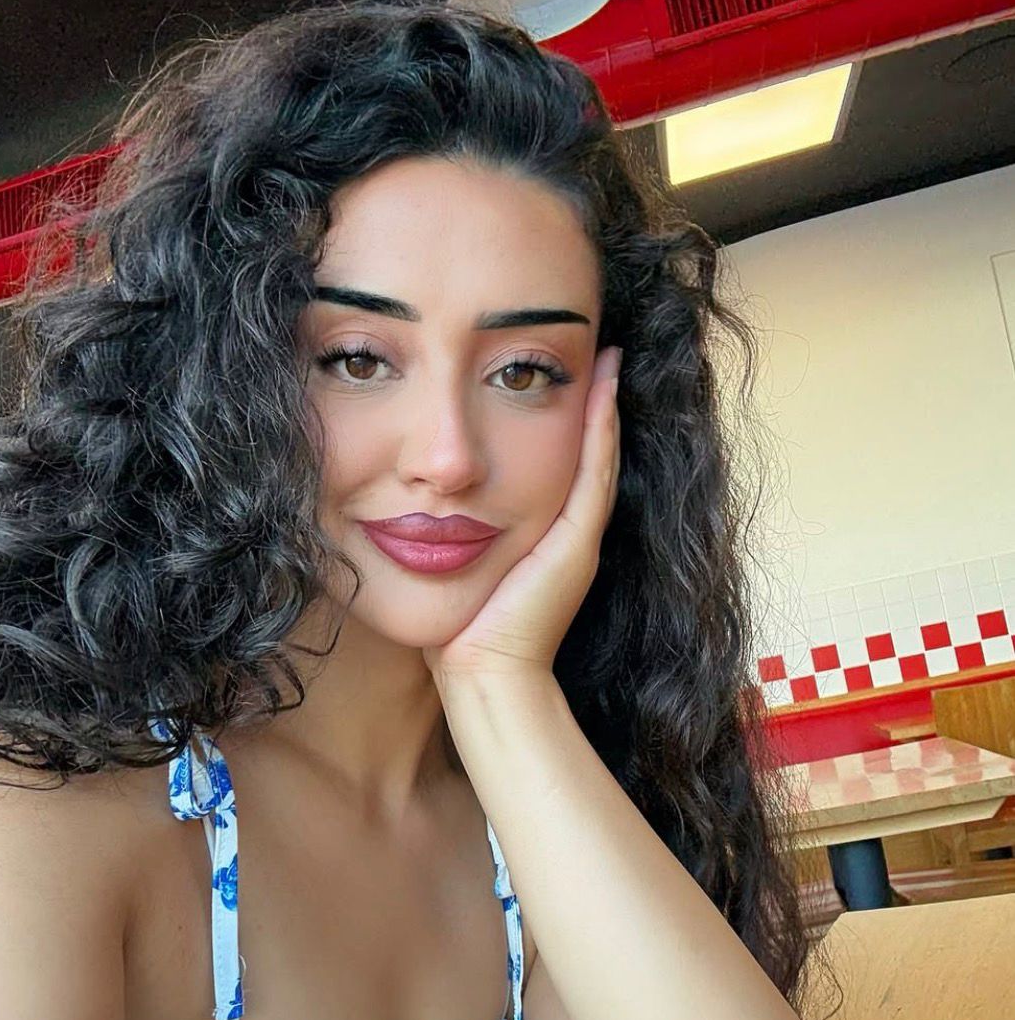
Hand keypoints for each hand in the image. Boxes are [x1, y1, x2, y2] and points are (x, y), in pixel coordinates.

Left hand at [422, 344, 622, 686]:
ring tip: (608, 353)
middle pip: (585, 450)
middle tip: (598, 345)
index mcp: (541, 532)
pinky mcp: (579, 544)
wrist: (481, 674)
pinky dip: (601, 430)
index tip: (558, 366)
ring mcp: (578, 536)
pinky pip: (595, 475)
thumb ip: (443, 527)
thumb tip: (411, 493)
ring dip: (604, 403)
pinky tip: (603, 389)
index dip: (564, 415)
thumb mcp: (449, 560)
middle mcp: (567, 530)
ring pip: (598, 455)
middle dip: (590, 399)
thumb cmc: (455, 628)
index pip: (556, 459)